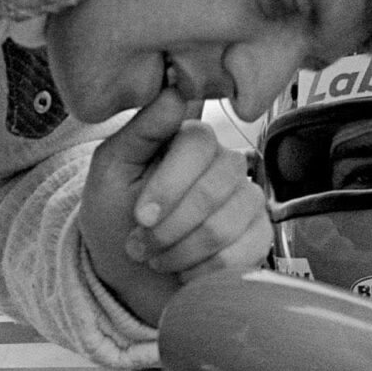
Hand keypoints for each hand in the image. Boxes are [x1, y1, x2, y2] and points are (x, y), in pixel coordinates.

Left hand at [79, 88, 272, 323]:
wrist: (127, 276)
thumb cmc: (115, 218)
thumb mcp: (112, 172)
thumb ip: (141, 131)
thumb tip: (173, 94)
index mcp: (190, 141)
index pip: (198, 143)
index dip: (169, 184)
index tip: (140, 217)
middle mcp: (225, 165)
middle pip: (216, 185)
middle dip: (172, 226)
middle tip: (142, 246)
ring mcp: (247, 200)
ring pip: (228, 223)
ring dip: (183, 251)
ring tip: (159, 259)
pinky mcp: (259, 235)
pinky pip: (246, 251)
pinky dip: (206, 270)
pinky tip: (186, 272)